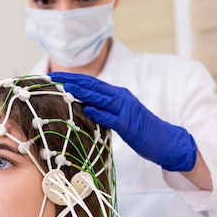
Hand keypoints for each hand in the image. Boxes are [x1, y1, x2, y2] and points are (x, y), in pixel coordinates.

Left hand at [49, 71, 196, 171]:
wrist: (165, 140)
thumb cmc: (140, 130)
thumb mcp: (118, 116)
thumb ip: (102, 110)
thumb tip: (82, 108)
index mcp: (117, 95)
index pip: (90, 83)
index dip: (72, 78)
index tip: (53, 76)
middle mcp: (121, 97)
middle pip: (93, 85)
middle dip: (72, 81)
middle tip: (51, 78)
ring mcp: (126, 110)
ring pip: (101, 98)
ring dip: (83, 92)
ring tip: (65, 88)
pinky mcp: (130, 125)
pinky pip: (113, 118)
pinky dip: (100, 114)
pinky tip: (88, 111)